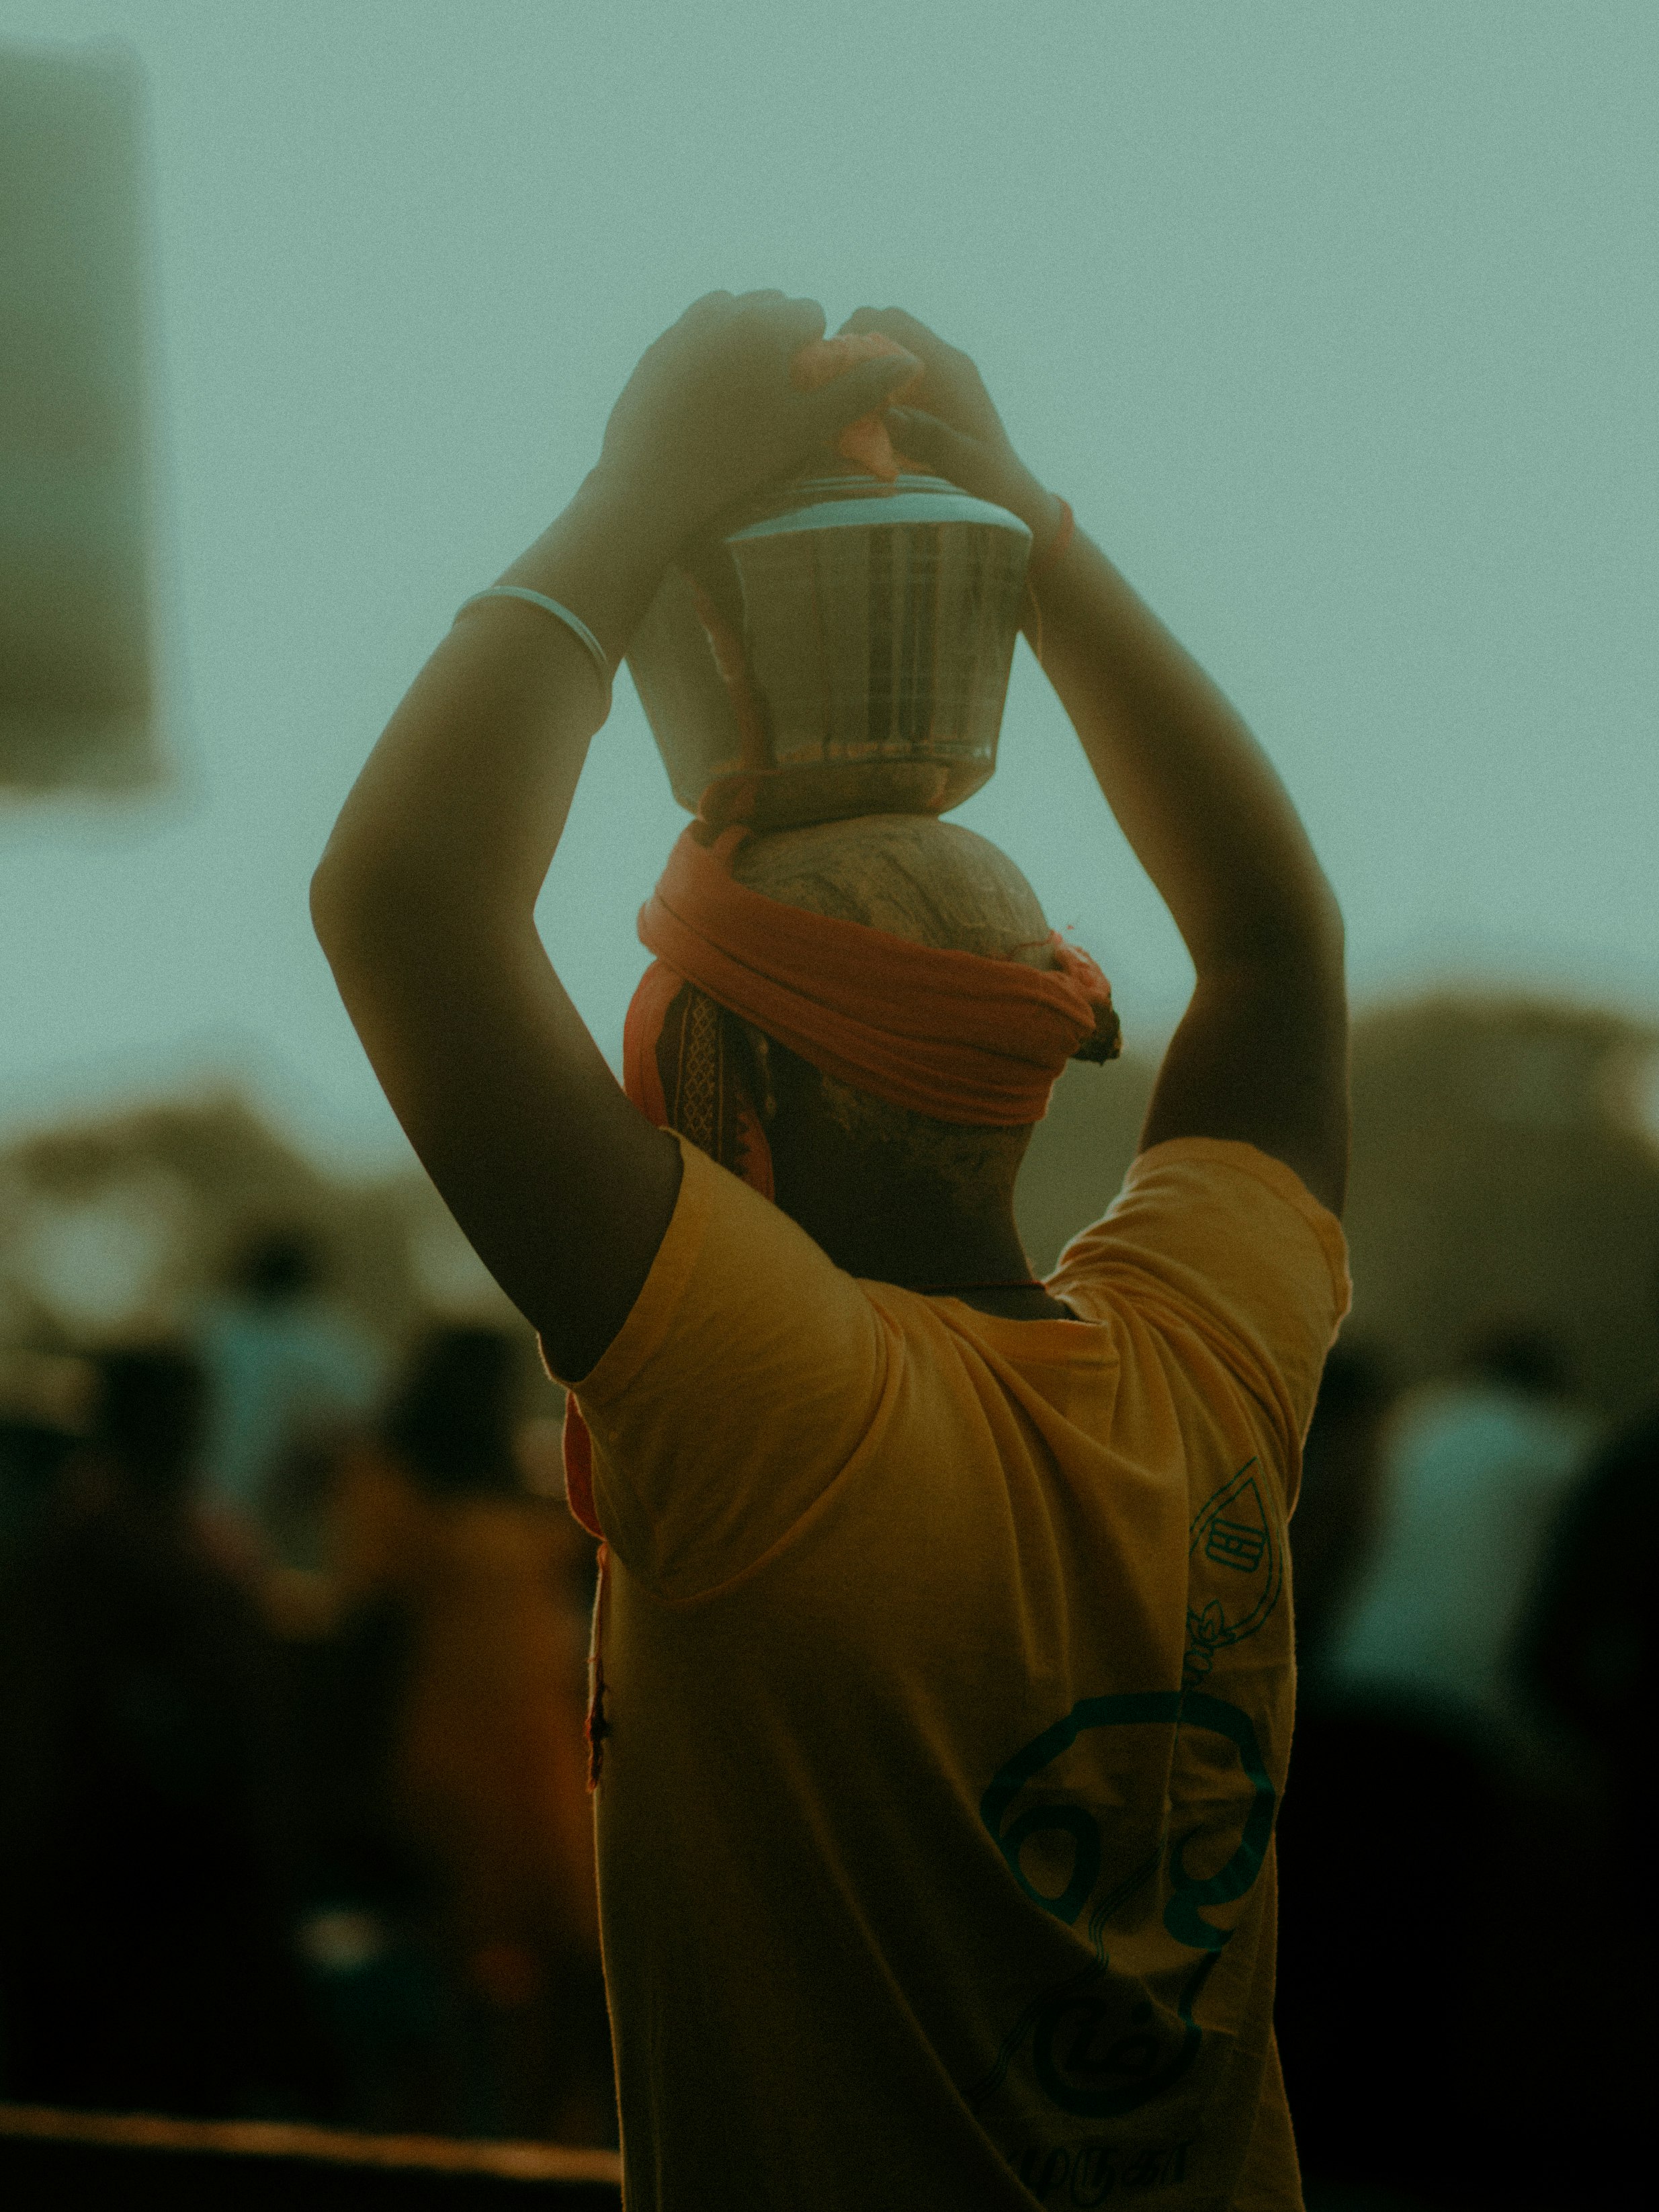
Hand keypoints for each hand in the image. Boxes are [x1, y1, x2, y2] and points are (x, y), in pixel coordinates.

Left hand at [592, 290, 922, 551]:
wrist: (650, 485)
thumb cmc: (737, 460)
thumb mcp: (806, 428)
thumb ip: (858, 390)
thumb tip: (909, 361)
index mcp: (766, 321)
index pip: (809, 312)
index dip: (812, 352)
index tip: (799, 392)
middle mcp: (723, 309)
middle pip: (770, 305)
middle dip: (778, 339)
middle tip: (772, 396)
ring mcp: (683, 325)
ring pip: (730, 315)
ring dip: (743, 340)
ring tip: (740, 396)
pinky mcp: (656, 348)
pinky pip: (695, 336)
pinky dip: (708, 355)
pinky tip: (704, 402)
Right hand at [837, 305, 1065, 553]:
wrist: (1011, 492)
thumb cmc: (990, 485)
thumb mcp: (963, 466)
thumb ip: (929, 439)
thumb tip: (888, 415)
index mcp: (951, 369)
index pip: (893, 322)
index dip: (853, 335)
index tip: (828, 371)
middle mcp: (945, 361)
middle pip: (885, 323)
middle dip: (851, 347)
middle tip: (828, 386)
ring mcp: (939, 373)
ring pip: (886, 343)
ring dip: (860, 364)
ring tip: (839, 399)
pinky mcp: (933, 389)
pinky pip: (893, 367)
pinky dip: (871, 379)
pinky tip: (858, 413)